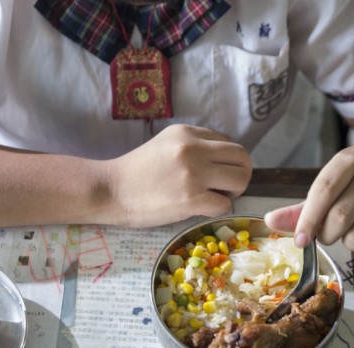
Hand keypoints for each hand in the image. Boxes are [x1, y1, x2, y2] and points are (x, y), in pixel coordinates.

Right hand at [107, 124, 251, 226]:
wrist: (111, 190)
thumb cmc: (136, 171)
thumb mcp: (165, 145)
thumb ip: (193, 146)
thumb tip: (223, 161)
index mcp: (187, 133)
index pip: (228, 143)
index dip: (228, 161)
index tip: (216, 174)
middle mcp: (193, 148)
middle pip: (242, 158)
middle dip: (240, 174)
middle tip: (225, 188)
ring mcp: (193, 173)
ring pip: (240, 179)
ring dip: (234, 191)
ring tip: (216, 197)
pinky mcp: (191, 198)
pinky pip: (224, 204)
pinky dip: (218, 209)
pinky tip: (202, 208)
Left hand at [264, 146, 353, 257]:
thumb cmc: (353, 191)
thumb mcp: (326, 192)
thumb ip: (298, 209)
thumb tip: (269, 221)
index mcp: (351, 158)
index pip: (324, 191)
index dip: (308, 220)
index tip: (300, 241)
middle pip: (340, 218)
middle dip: (327, 235)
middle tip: (328, 233)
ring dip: (348, 243)